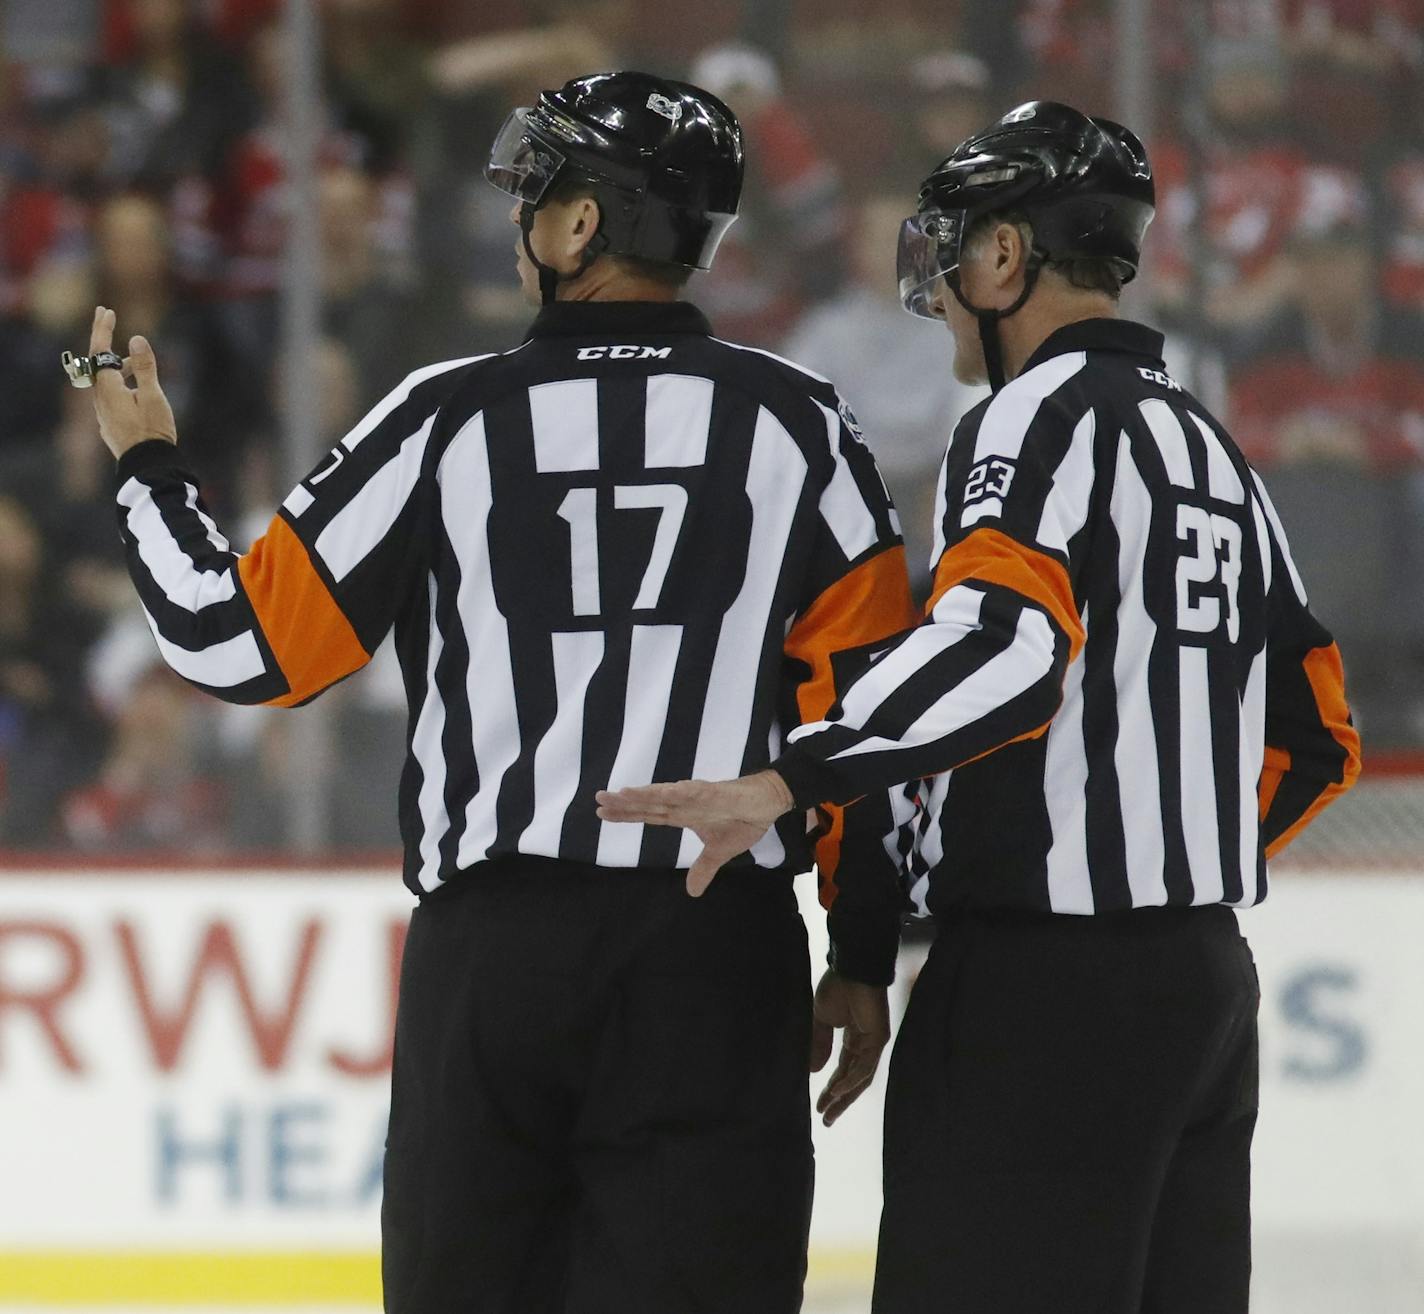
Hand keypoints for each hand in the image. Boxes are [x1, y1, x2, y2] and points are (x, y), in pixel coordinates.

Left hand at [86, 306, 177, 458]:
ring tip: (137, 360)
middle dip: (104, 339)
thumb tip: (137, 338)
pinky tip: (135, 389)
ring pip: (108, 381)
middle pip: (99, 363)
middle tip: (108, 317)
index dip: (102, 329)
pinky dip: (121, 382)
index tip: (106, 310)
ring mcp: (104, 414)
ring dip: (119, 365)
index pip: (100, 351)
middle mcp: (101, 399)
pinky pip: (112, 396)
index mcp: (108, 389)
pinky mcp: (111, 425)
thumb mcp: (154, 396)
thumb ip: (146, 367)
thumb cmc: (152, 431)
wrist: (148, 466)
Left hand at [595, 769, 793, 896]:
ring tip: (623, 793)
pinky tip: (666, 790)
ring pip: (666, 793)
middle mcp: (685, 802)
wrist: (768, 803)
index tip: (602, 814)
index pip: (649, 814)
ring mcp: (698, 796)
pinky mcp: (716, 792)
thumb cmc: (742, 820)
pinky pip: (696, 791)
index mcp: (683, 814)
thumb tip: (692, 893)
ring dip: (645, 793)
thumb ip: (703, 869)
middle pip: (649, 802)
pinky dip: (681, 790)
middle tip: (598, 799)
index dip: (627, 814)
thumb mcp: (719, 853)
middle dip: (625, 802)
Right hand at [808, 970, 890, 1126]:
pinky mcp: (878, 1038)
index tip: (818, 1107)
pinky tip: (837, 1091)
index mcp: (853, 1039)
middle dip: (840, 1101)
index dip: (831, 1089)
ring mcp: (873, 1043)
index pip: (843, 1071)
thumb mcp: (821, 1020)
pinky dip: (851, 1080)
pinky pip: (864, 1065)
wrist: (850, 968)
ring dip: (844, 1096)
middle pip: (854, 1080)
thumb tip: (812, 1071)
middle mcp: (865, 1044)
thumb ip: (819, 1044)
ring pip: (860, 1078)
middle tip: (827, 1120)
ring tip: (829, 1112)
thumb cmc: (837, 988)